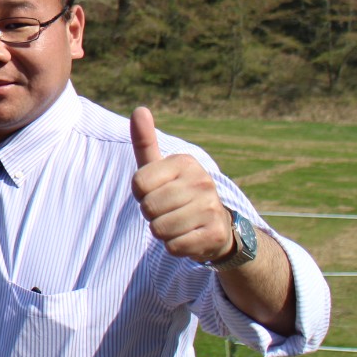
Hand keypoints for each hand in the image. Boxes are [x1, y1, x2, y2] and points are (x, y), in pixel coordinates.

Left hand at [130, 107, 234, 263]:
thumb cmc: (178, 193)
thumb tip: (139, 109)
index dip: (141, 194)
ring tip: (179, 223)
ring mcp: (211, 208)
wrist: (217, 226)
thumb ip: (146, 141)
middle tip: (169, 210)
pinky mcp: (214, 235)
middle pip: (148, 208)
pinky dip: (175, 246)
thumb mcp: (160, 167)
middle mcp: (202, 181)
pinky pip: (173, 247)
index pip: (138, 184)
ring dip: (163, 232)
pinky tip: (189, 236)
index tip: (157, 192)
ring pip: (159, 229)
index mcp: (185, 163)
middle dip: (152, 215)